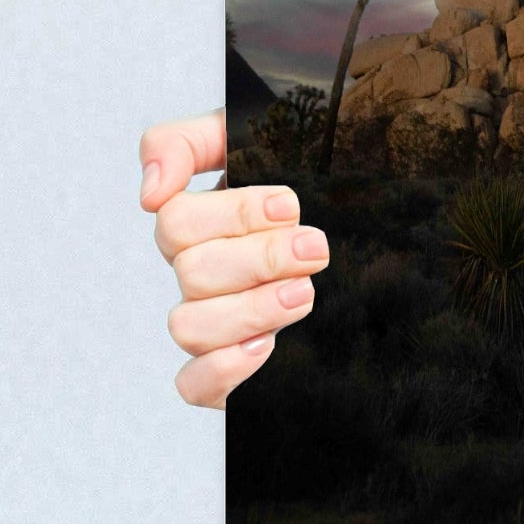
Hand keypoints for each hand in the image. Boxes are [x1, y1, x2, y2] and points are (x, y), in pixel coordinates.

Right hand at [139, 110, 327, 408]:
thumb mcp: (255, 138)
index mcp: (201, 223)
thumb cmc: (306, 179)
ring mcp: (213, 322)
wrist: (373, 233)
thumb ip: (187, 143)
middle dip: (260, 258)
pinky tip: (265, 346)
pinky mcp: (228, 371)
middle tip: (314, 248)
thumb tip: (150, 191)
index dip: (233, 214)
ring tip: (304, 294)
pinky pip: (192, 385)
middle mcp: (201, 274)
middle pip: (192, 273)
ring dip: (250, 309)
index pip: (176, 222)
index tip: (289, 205)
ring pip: (189, 327)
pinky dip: (222, 369)